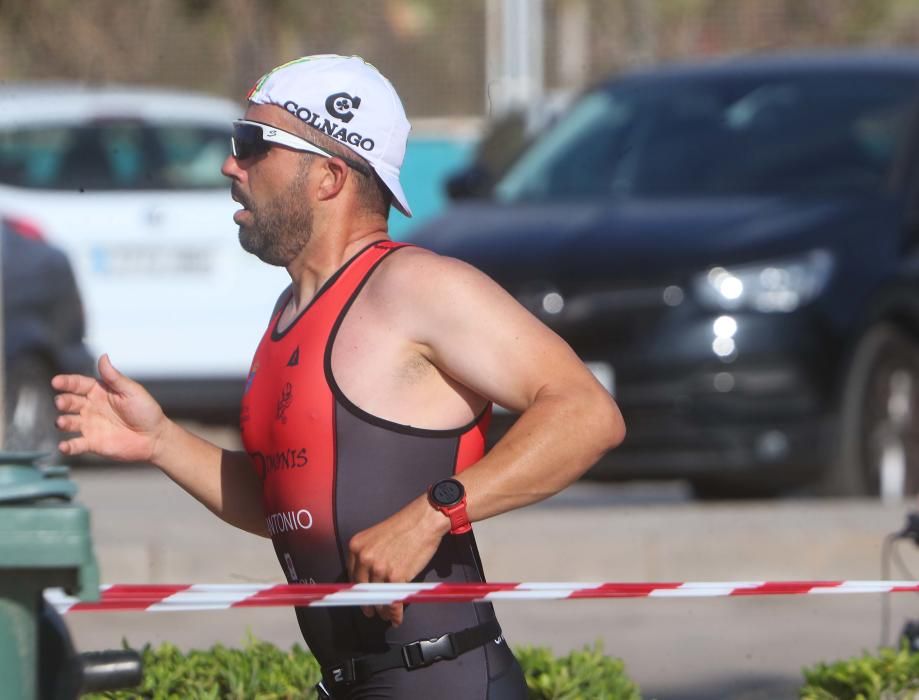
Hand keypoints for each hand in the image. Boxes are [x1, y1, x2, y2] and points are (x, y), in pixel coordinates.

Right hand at [52, 354, 168, 462]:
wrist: (155, 437)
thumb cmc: (146, 411)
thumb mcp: (132, 391)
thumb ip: (114, 377)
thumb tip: (103, 356)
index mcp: (99, 392)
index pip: (78, 384)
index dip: (66, 382)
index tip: (56, 382)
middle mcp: (90, 407)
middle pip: (69, 402)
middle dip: (62, 401)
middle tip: (61, 402)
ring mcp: (89, 425)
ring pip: (68, 422)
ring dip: (62, 422)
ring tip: (62, 422)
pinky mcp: (92, 443)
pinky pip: (76, 444)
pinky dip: (67, 446)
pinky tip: (64, 447)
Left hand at [347, 495, 449, 626]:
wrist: (424, 520)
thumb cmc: (405, 527)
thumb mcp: (377, 537)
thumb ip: (369, 556)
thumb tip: (369, 580)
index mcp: (356, 546)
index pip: (352, 576)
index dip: (358, 591)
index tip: (361, 599)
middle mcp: (364, 558)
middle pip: (362, 590)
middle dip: (368, 604)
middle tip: (372, 612)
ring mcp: (379, 568)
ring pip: (377, 598)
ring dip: (383, 610)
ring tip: (387, 615)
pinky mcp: (395, 577)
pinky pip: (392, 602)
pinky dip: (395, 613)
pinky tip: (397, 618)